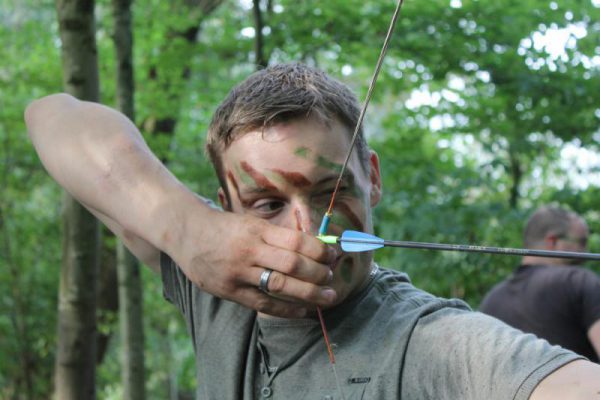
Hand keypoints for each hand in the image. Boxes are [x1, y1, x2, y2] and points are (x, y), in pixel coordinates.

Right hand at [169, 204, 338, 317]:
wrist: (186, 233)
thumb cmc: (225, 228)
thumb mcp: (250, 223)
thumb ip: (277, 235)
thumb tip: (313, 246)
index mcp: (258, 231)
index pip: (297, 242)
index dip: (320, 250)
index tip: (333, 255)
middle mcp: (250, 250)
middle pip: (293, 264)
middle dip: (318, 273)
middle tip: (331, 278)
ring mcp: (238, 272)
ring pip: (280, 285)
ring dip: (309, 293)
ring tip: (327, 297)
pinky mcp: (229, 291)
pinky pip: (263, 303)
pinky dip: (286, 309)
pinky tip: (303, 311)